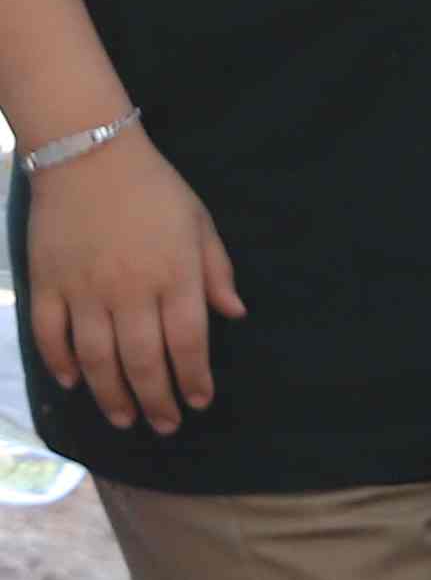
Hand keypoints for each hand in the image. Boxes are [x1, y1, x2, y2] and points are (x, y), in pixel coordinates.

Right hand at [20, 133, 239, 433]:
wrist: (88, 154)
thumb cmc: (154, 189)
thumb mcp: (200, 224)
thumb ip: (216, 272)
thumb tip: (234, 314)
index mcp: (174, 276)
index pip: (187, 343)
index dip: (194, 379)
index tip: (199, 402)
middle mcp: (129, 290)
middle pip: (141, 360)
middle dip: (156, 400)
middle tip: (164, 425)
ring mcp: (83, 289)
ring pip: (95, 357)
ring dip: (110, 394)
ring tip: (124, 419)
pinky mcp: (47, 282)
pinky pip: (49, 334)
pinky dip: (59, 362)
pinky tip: (72, 383)